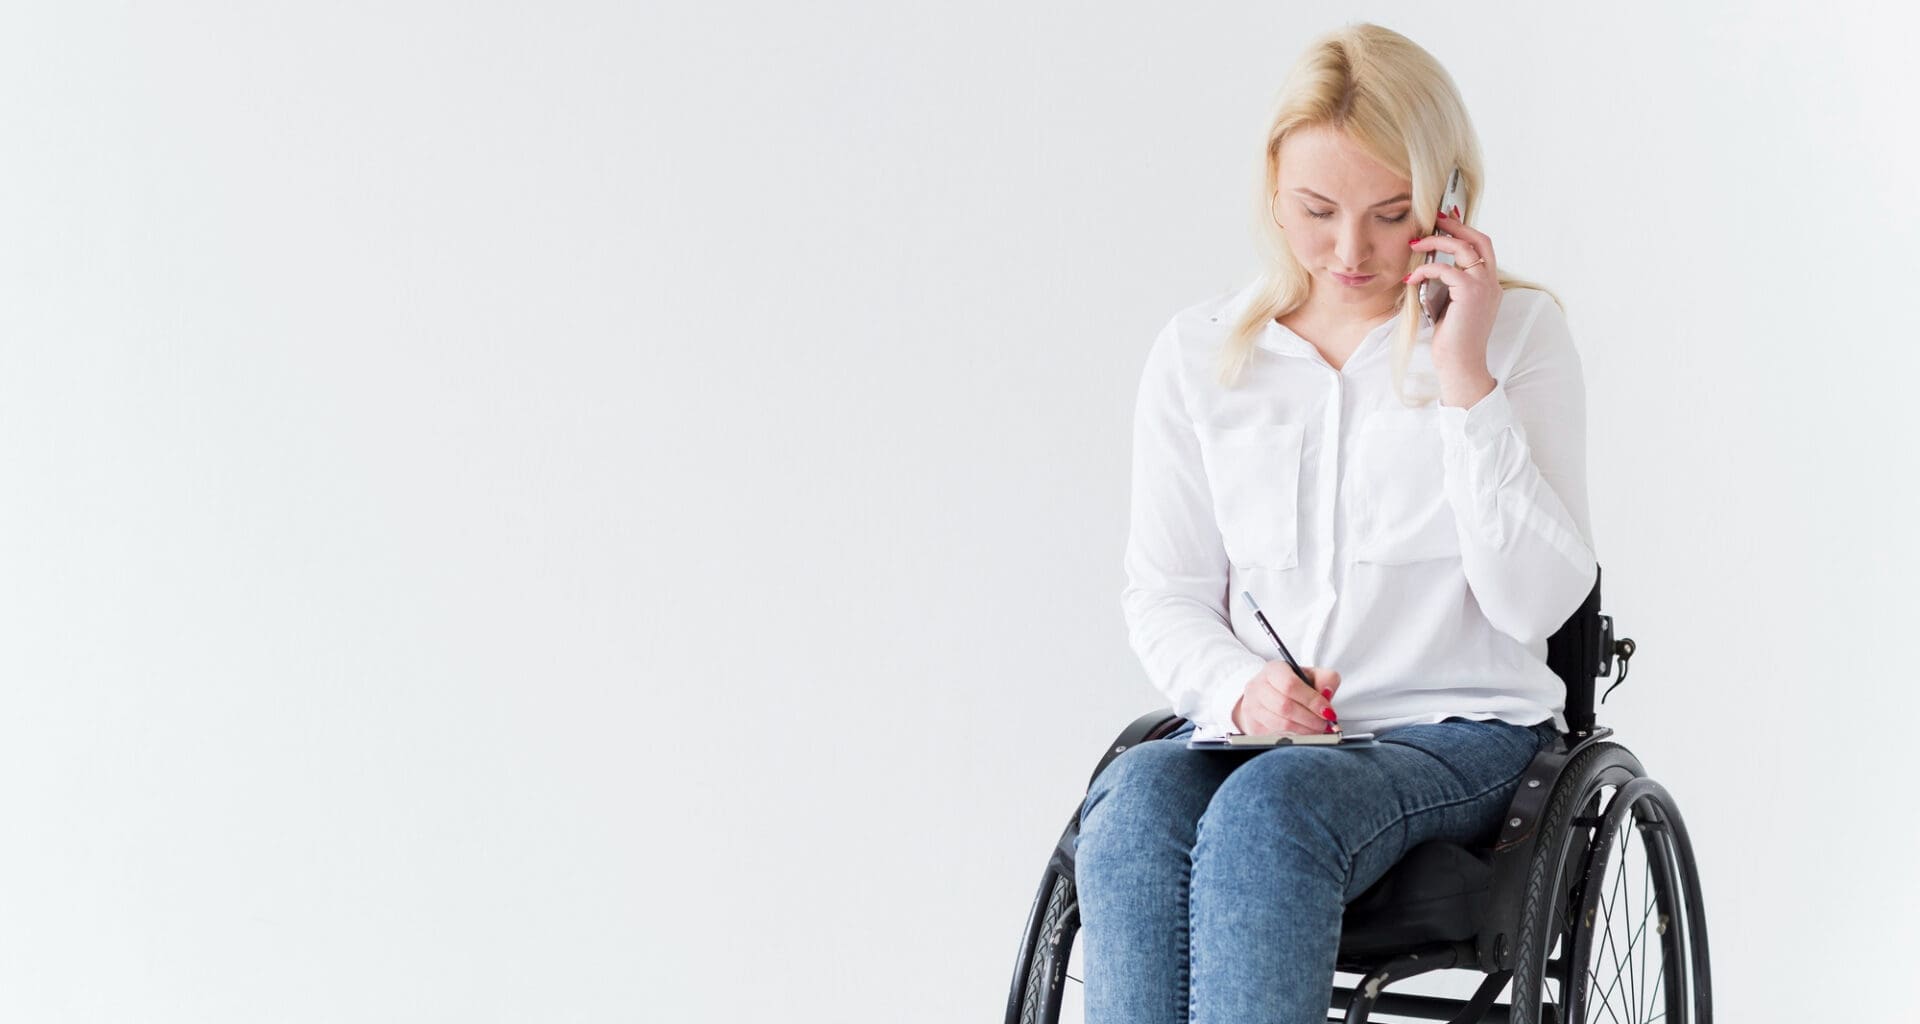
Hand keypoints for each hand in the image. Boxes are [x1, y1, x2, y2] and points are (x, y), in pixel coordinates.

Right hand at [1231, 662, 1342, 735]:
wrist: (1270, 696)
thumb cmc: (1294, 686)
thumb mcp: (1313, 676)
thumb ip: (1326, 679)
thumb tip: (1327, 693)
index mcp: (1273, 670)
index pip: (1290, 685)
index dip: (1312, 700)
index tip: (1327, 711)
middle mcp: (1258, 687)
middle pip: (1285, 707)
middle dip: (1310, 719)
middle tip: (1325, 723)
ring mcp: (1253, 707)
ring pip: (1281, 724)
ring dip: (1305, 730)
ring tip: (1317, 729)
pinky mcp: (1254, 726)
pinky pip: (1277, 736)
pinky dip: (1296, 737)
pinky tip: (1304, 733)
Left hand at [1405, 210, 1501, 402]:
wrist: (1460, 364)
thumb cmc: (1452, 339)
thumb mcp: (1450, 305)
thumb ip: (1448, 285)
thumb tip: (1430, 266)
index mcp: (1489, 285)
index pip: (1483, 248)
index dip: (1465, 232)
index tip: (1445, 223)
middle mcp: (1491, 282)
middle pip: (1479, 240)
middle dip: (1456, 226)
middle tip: (1434, 220)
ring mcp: (1484, 286)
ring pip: (1464, 248)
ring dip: (1437, 242)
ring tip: (1416, 244)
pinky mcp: (1470, 293)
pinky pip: (1446, 269)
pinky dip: (1426, 270)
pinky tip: (1412, 278)